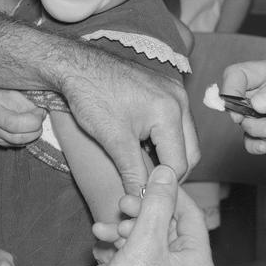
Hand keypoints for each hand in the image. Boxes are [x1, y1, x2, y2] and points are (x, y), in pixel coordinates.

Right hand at [0, 90, 45, 147]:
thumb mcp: (9, 92)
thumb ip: (25, 102)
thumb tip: (40, 113)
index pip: (15, 123)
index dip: (33, 120)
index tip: (40, 112)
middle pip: (18, 137)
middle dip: (35, 129)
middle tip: (41, 119)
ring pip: (19, 143)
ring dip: (33, 134)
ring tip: (36, 123)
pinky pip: (18, 144)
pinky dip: (27, 138)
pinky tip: (29, 128)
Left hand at [59, 48, 198, 193]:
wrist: (76, 64)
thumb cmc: (91, 97)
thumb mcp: (112, 140)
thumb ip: (132, 173)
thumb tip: (141, 201)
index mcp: (169, 112)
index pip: (179, 163)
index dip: (161, 184)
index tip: (144, 194)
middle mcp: (179, 100)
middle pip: (190, 151)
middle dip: (171, 171)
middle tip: (148, 185)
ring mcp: (174, 92)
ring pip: (184, 137)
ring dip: (168, 155)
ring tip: (143, 167)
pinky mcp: (166, 89)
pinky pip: (175, 122)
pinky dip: (163, 138)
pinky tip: (142, 146)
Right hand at [86, 165, 213, 265]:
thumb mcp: (143, 242)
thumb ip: (156, 204)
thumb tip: (167, 173)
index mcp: (197, 263)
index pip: (190, 214)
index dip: (167, 194)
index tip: (146, 182)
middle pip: (166, 229)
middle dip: (138, 216)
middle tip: (118, 206)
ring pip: (147, 246)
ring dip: (123, 234)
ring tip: (100, 232)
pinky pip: (138, 264)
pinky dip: (120, 254)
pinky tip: (101, 254)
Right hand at [221, 56, 265, 152]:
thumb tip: (256, 102)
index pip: (238, 74)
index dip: (230, 89)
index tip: (236, 107)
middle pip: (238, 103)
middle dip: (252, 119)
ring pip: (247, 124)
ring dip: (262, 133)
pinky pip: (255, 138)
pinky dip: (257, 144)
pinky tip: (264, 148)